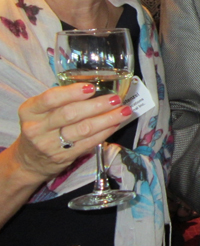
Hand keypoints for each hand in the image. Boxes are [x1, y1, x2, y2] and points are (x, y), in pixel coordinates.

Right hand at [13, 83, 131, 182]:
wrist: (30, 160)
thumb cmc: (42, 126)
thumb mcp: (41, 110)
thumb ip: (61, 99)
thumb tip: (96, 85)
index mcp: (30, 111)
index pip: (50, 99)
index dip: (72, 92)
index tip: (91, 88)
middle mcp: (37, 128)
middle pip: (70, 114)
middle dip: (97, 105)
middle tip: (115, 99)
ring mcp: (50, 145)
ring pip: (83, 129)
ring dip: (107, 119)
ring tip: (123, 111)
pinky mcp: (64, 157)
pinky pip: (89, 142)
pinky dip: (105, 132)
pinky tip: (116, 123)